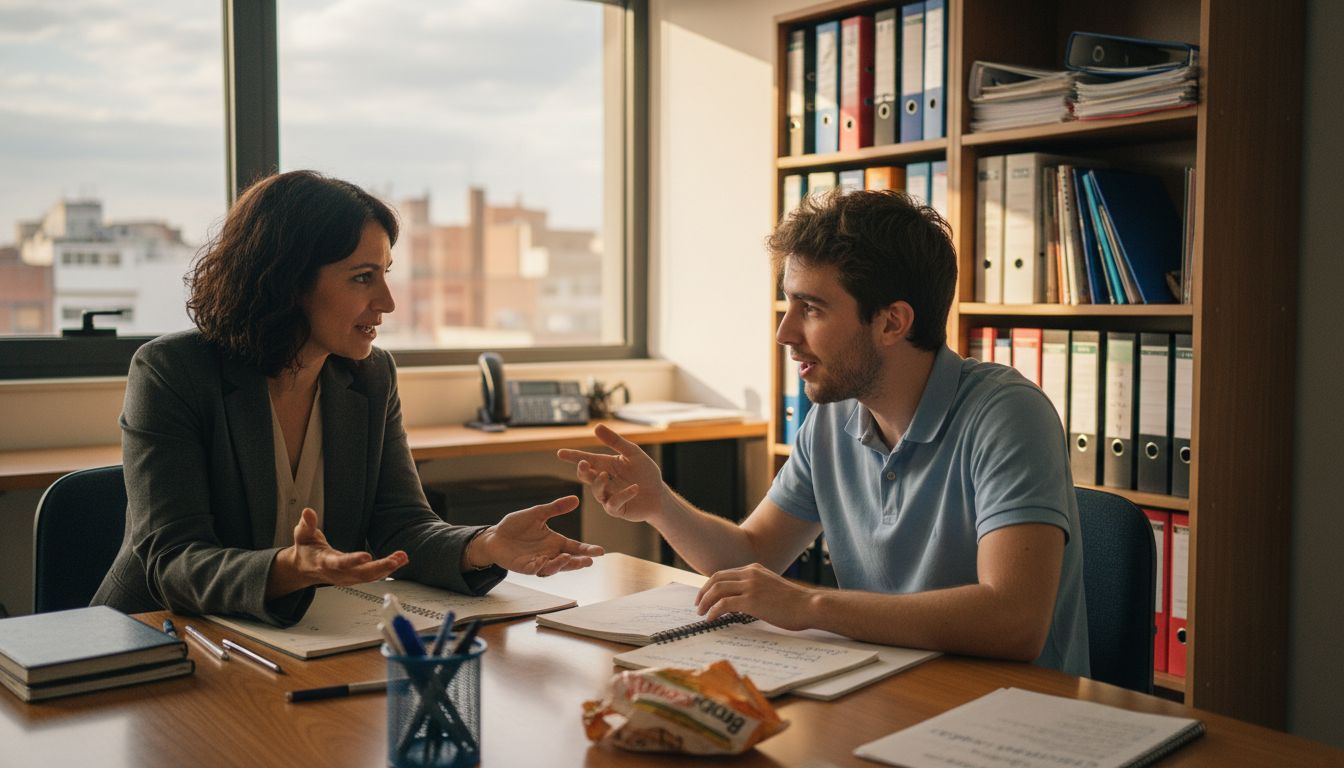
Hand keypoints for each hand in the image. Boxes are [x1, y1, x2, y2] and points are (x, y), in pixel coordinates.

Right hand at [267, 508, 407, 597]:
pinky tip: (401, 560)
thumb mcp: (302, 535)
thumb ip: (307, 524)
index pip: (340, 563)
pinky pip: (373, 576)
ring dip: (388, 567)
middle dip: (380, 567)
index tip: (367, 556)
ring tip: (403, 557)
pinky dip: (388, 569)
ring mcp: (348, 578)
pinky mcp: (355, 578)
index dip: (353, 561)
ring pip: (370, 576)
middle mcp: (338, 573)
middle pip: (361, 574)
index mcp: (324, 563)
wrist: (305, 568)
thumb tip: (307, 511)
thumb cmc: (306, 549)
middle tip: (396, 559)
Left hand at [465, 495, 604, 576]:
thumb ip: (556, 508)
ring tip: (567, 558)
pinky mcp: (525, 567)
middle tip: (589, 561)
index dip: (587, 550)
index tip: (600, 551)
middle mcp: (550, 554)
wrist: (495, 536)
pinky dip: (540, 567)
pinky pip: (534, 569)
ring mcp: (538, 562)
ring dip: (561, 565)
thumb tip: (576, 498)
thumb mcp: (537, 513)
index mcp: (555, 541)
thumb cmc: (516, 526)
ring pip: (553, 568)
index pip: (575, 547)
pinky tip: (543, 563)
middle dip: (578, 562)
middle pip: (568, 561)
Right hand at [556, 424, 664, 523]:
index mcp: (606, 465)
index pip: (587, 460)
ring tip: (604, 475)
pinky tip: (635, 488)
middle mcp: (604, 481)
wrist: (659, 495)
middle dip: (582, 470)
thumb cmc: (646, 473)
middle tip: (583, 464)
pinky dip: (623, 495)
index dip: (573, 457)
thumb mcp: (632, 453)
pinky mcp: (617, 509)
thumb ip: (615, 441)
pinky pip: (614, 503)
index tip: (560, 453)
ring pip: (597, 491)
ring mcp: (609, 496)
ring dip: (598, 483)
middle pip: (587, 476)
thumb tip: (596, 427)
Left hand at [695, 563, 817, 630]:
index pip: (725, 573)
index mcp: (754, 569)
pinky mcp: (751, 600)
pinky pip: (724, 603)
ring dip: (705, 602)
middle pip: (716, 578)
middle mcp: (750, 574)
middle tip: (698, 605)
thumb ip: (756, 588)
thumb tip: (738, 602)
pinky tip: (711, 619)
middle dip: (703, 592)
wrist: (809, 605)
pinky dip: (713, 611)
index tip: (706, 597)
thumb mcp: (771, 587)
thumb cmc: (794, 602)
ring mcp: (750, 586)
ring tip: (701, 613)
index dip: (711, 585)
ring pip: (717, 589)